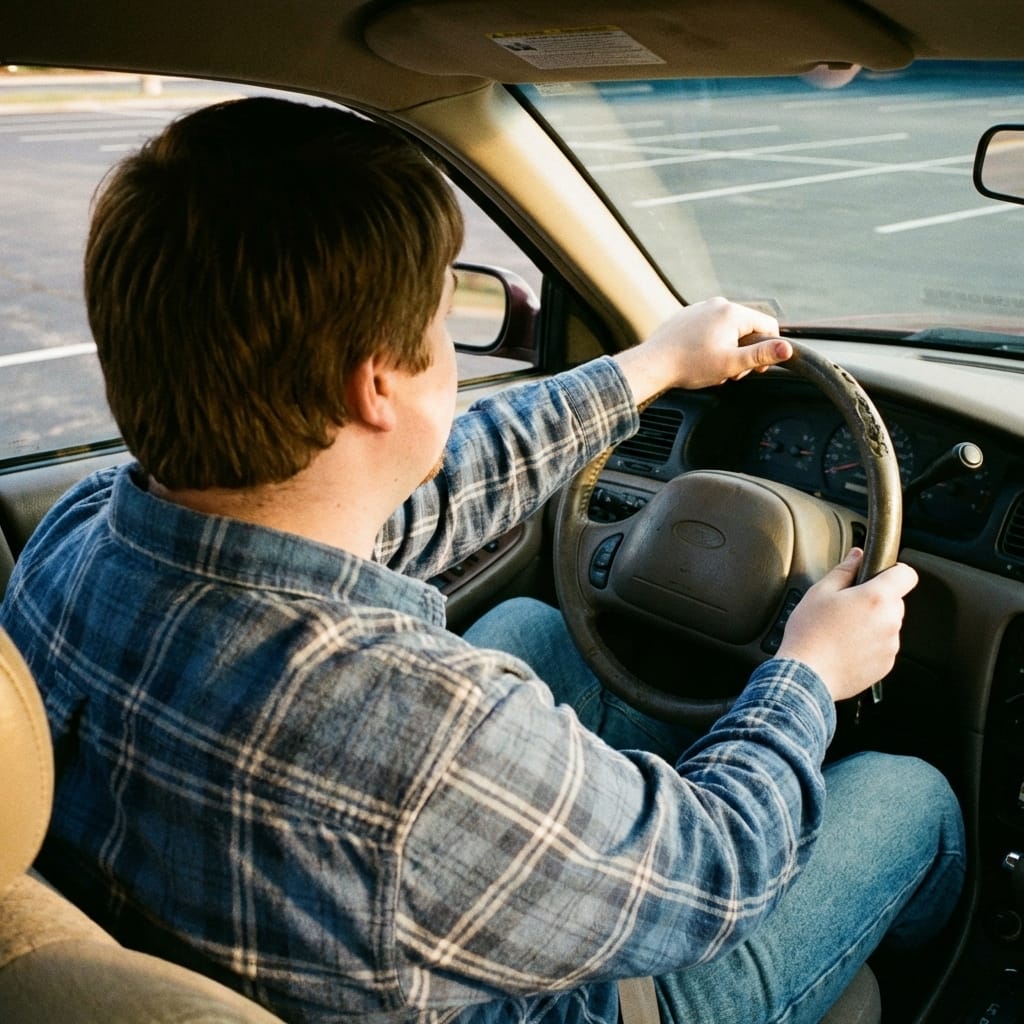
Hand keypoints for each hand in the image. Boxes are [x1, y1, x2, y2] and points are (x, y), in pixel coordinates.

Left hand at [614, 297, 790, 403]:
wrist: (653, 363)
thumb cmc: (690, 364)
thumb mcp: (731, 363)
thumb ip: (761, 355)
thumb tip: (787, 349)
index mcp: (732, 312)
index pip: (768, 325)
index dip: (768, 349)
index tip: (756, 368)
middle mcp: (717, 304)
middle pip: (747, 328)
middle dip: (744, 352)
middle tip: (732, 373)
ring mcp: (700, 308)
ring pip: (727, 330)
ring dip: (728, 350)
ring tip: (713, 368)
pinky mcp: (687, 316)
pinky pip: (709, 328)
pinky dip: (711, 344)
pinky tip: (700, 359)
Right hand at [776, 548, 918, 701]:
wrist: (806, 676)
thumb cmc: (810, 633)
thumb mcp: (819, 592)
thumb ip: (844, 570)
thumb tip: (857, 556)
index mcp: (876, 598)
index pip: (906, 574)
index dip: (894, 571)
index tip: (880, 575)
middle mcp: (890, 622)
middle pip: (894, 601)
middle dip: (876, 600)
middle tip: (847, 606)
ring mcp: (890, 646)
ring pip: (888, 624)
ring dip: (873, 623)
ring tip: (842, 630)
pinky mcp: (885, 665)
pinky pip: (883, 646)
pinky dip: (869, 644)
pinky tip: (845, 647)